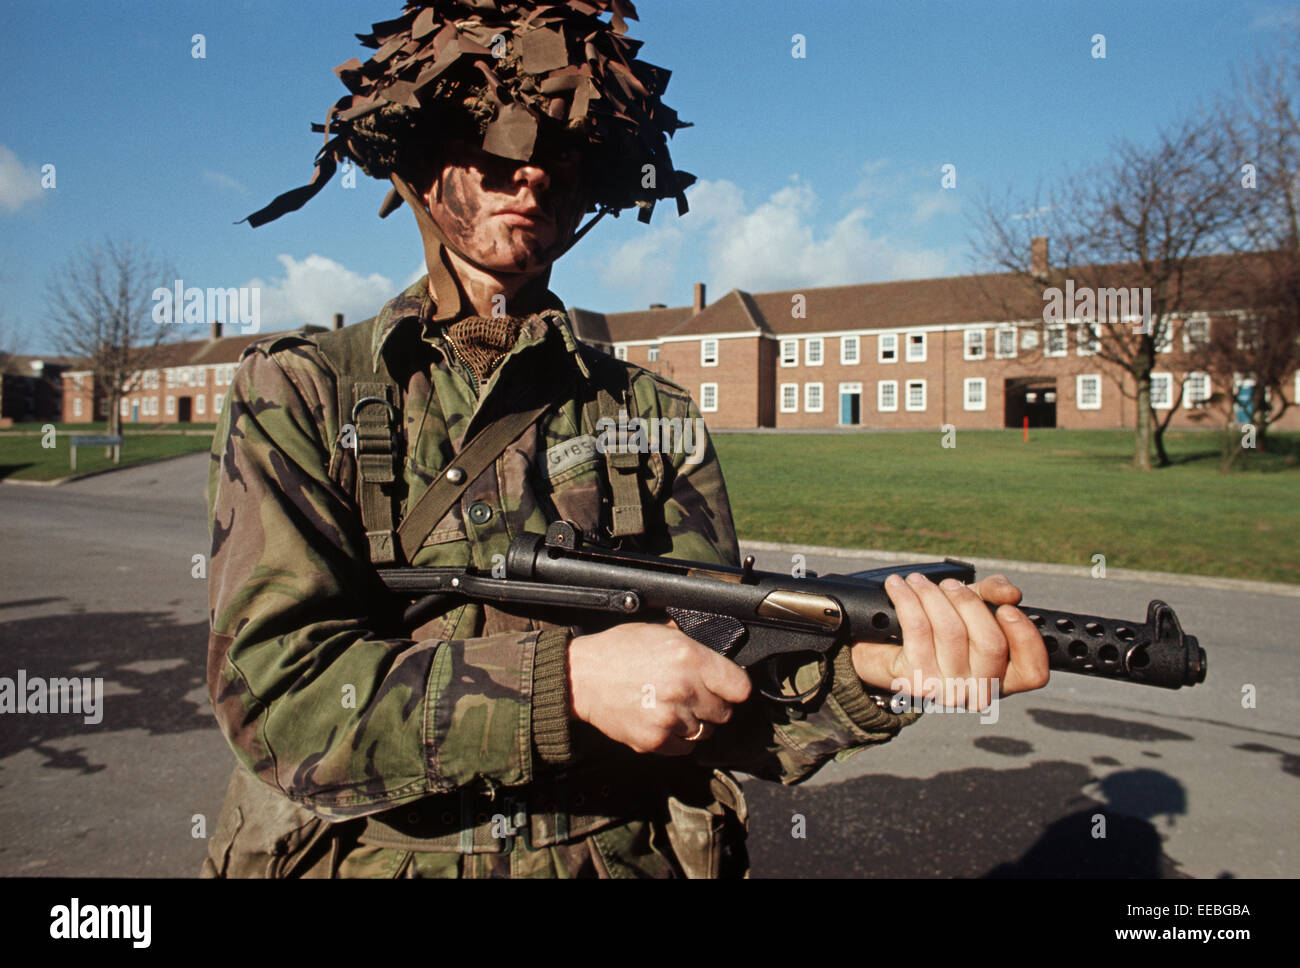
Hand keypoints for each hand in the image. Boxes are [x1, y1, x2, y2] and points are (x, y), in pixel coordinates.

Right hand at [568, 621, 751, 754]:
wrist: (582, 677)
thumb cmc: (618, 651)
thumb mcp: (659, 631)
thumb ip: (693, 644)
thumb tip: (718, 653)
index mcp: (689, 658)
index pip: (740, 687)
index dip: (733, 686)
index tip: (726, 687)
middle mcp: (684, 689)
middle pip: (725, 712)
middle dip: (712, 705)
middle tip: (692, 695)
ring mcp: (670, 718)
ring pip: (706, 732)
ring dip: (695, 722)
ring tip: (673, 707)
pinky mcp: (654, 741)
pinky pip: (684, 748)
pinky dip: (678, 738)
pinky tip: (662, 720)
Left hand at [849, 573, 1049, 708]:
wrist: (886, 655)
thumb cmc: (938, 631)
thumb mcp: (970, 610)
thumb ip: (993, 595)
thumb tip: (1010, 593)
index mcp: (1004, 679)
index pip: (1033, 672)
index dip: (1025, 637)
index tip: (1007, 608)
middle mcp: (980, 692)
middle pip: (990, 643)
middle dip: (970, 603)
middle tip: (950, 585)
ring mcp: (950, 692)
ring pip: (951, 632)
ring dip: (933, 596)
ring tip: (918, 581)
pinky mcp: (918, 682)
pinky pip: (917, 629)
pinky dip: (907, 600)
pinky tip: (898, 586)